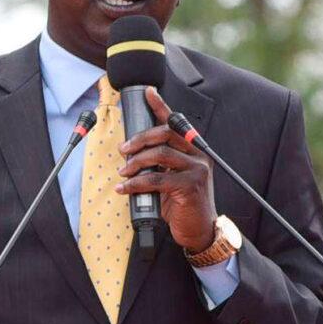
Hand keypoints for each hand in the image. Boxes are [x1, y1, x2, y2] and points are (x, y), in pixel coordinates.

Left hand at [115, 87, 216, 252]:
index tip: (147, 92)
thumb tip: (132, 155)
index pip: (176, 122)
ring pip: (160, 154)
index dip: (161, 106)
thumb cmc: (183, 204)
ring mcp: (196, 170)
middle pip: (166, 134)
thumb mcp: (171, 179)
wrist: (200, 231)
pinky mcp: (190, 186)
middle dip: (140, 139)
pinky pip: (157, 179)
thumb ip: (160, 164)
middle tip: (123, 150)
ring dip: (136, 162)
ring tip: (123, 171)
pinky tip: (125, 188)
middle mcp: (198, 155)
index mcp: (194, 149)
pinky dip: (137, 183)